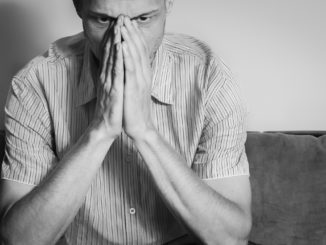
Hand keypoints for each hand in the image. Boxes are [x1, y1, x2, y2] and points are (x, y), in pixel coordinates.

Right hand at [92, 16, 123, 140]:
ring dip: (115, 41)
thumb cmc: (110, 109)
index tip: (118, 24)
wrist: (105, 127)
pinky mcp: (114, 91)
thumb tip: (115, 67)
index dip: (114, 38)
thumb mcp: (111, 89)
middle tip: (119, 18)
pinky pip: (116, 72)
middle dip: (114, 34)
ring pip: (112, 58)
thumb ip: (112, 77)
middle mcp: (106, 76)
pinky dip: (118, 58)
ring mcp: (109, 83)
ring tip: (119, 26)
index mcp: (108, 76)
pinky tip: (120, 47)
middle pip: (110, 52)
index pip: (110, 54)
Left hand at [121, 17, 155, 140]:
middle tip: (126, 17)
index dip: (134, 36)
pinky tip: (123, 44)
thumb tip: (131, 64)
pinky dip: (127, 55)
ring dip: (130, 39)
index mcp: (143, 74)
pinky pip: (130, 69)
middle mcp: (143, 74)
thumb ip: (134, 75)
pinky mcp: (133, 88)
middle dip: (132, 32)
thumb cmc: (134, 108)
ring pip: (135, 55)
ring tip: (124, 24)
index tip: (128, 23)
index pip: (139, 51)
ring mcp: (139, 81)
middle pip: (138, 49)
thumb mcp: (135, 88)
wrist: (139, 126)